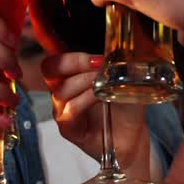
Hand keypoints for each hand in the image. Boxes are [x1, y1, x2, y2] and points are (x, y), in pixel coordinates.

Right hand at [41, 52, 148, 166]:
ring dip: (85, 82)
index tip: (95, 58)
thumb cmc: (125, 108)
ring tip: (104, 84)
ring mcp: (62, 111)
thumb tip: (114, 48)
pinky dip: (85, 100)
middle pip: (51, 70)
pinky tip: (101, 97)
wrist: (132, 135)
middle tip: (99, 66)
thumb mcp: (122, 79)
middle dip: (76, 63)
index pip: (54, 62)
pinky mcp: (68, 129)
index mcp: (70, 78)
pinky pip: (70, 111)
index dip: (69, 55)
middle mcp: (61, 93)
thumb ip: (114, 63)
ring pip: (62, 91)